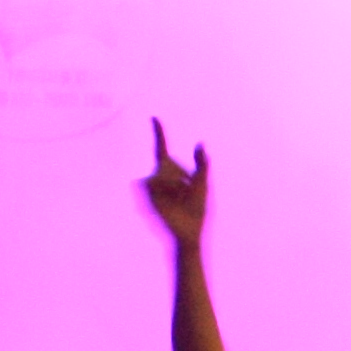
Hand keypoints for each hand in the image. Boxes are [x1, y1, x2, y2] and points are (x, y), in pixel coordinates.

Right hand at [142, 120, 210, 243]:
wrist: (189, 232)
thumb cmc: (198, 210)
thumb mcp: (203, 184)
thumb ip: (202, 164)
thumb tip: (201, 143)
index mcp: (172, 171)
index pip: (162, 148)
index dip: (159, 133)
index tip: (154, 117)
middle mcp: (159, 177)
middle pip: (165, 164)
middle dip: (179, 176)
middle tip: (186, 193)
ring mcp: (151, 188)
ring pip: (159, 176)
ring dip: (174, 188)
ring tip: (179, 201)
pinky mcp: (147, 198)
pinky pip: (151, 187)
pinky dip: (165, 194)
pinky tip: (171, 205)